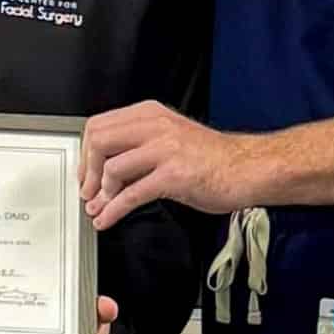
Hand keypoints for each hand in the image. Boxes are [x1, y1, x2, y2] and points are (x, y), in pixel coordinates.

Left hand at [80, 100, 248, 230]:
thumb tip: (107, 166)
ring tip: (98, 208)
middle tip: (87, 191)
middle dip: (88, 171)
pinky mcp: (173, 176)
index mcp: (151, 114)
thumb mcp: (171, 138)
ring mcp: (164, 150)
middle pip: (99, 141)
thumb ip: (140, 146)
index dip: (86, 153)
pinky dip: (113, 210)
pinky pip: (131, 194)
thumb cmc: (214, 158)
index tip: (86, 172)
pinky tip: (108, 219)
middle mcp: (155, 127)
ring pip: (112, 167)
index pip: (100, 125)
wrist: (248, 168)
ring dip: (100, 195)